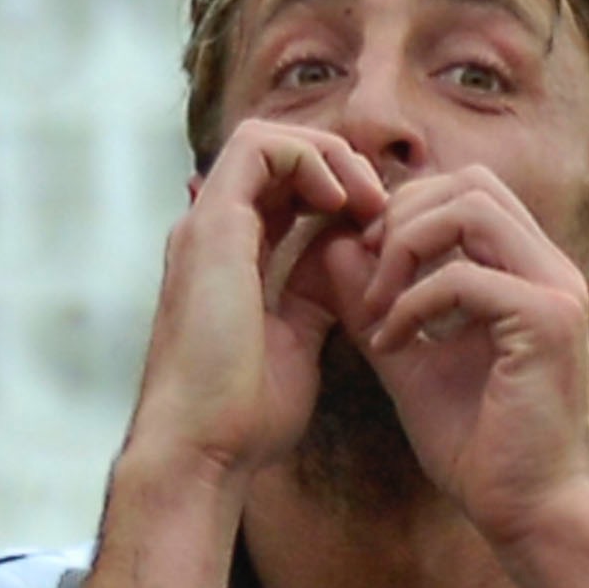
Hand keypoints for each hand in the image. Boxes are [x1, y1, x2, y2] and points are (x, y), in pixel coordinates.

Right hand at [128, 121, 388, 480]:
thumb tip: (349, 266)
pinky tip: (345, 204)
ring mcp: (207, 227)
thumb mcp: (299, 340)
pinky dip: (310, 160)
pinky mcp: (212, 227)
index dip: (339, 193)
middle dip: (338, 166)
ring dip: (328, 156)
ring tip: (368, 200)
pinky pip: (260, 149)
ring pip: (266, 139)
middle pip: (276, 157)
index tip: (384, 231)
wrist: (204, 448)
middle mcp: (212, 235)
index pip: (284, 192)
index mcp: (230, 260)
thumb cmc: (246, 416)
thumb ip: (316, 296)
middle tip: (384, 207)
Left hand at [339, 167, 588, 548]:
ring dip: (405, 248)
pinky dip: (414, 302)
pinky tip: (389, 343)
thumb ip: (376, 304)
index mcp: (526, 271)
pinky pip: (466, 277)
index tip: (362, 259)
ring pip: (471, 209)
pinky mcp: (547, 323)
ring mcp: (554, 291)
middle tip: (363, 272)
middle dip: (401, 217)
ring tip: (376, 304)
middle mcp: (549, 268)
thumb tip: (333, 247)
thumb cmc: (479, 447)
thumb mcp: (410, 360)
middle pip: (470, 183)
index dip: (405, 209)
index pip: (467, 191)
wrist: (525, 512)